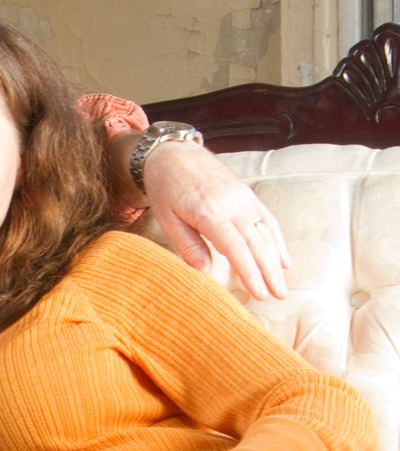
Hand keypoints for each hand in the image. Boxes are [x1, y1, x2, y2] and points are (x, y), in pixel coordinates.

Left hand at [141, 142, 290, 300]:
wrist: (174, 154)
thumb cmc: (166, 188)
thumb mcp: (168, 219)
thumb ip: (188, 245)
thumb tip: (206, 273)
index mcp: (210, 212)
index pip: (236, 247)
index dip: (249, 272)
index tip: (259, 293)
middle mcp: (232, 204)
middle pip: (257, 242)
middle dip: (270, 272)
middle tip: (279, 296)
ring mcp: (243, 198)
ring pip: (266, 232)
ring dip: (277, 260)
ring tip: (283, 286)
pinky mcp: (247, 195)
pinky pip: (267, 219)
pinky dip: (278, 241)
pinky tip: (284, 260)